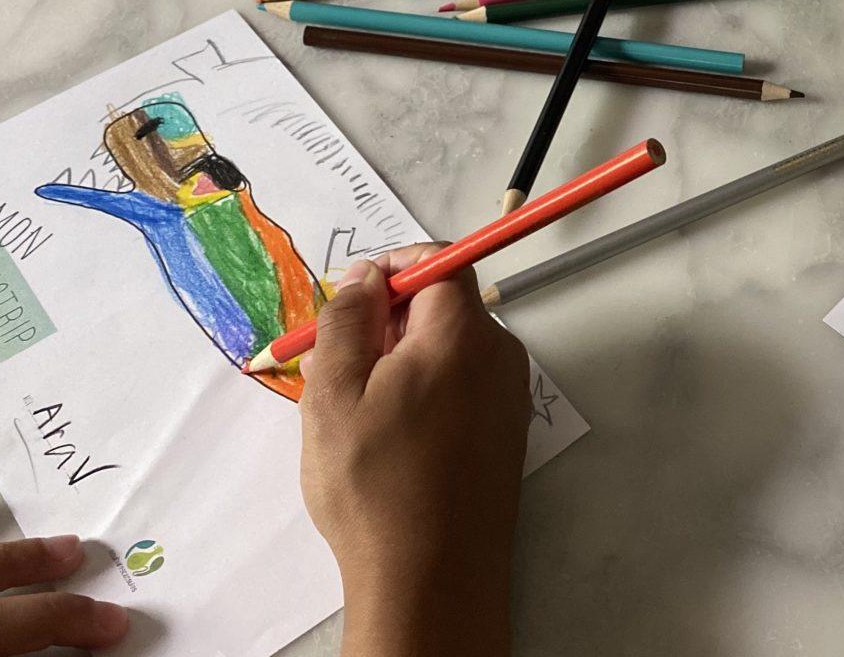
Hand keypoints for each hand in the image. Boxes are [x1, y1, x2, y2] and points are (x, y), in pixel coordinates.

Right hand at [299, 246, 531, 656]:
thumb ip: (347, 319)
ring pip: (450, 351)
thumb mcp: (333, 392)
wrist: (433, 581)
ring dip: (404, 361)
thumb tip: (363, 277)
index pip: (441, 263)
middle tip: (340, 362)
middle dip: (391, 320)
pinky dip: (426, 394)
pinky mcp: (507, 436)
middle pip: (446, 307)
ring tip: (359, 412)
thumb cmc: (376, 487)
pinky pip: (463, 388)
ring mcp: (510, 400)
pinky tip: (391, 440)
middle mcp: (500, 358)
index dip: (393, 267)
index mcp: (462, 336)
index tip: (351, 296)